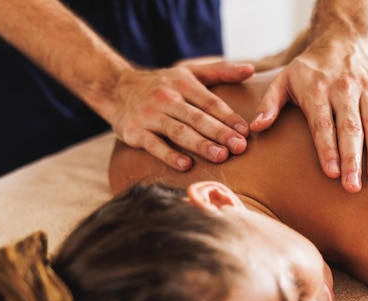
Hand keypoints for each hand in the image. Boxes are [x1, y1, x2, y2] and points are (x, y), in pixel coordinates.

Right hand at [110, 61, 254, 170]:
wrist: (116, 89)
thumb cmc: (163, 85)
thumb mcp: (189, 72)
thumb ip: (220, 72)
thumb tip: (251, 70)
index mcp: (182, 84)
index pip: (210, 102)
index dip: (228, 117)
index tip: (245, 132)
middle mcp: (166, 98)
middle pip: (197, 117)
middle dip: (220, 133)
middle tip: (239, 147)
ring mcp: (149, 115)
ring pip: (178, 132)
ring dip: (200, 145)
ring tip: (221, 156)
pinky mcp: (134, 132)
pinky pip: (154, 145)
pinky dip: (169, 155)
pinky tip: (186, 165)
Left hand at [251, 41, 367, 192]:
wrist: (340, 38)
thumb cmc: (308, 69)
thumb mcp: (283, 80)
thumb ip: (269, 104)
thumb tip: (255, 128)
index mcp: (317, 90)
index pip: (322, 124)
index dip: (327, 149)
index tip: (331, 173)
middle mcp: (344, 88)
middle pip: (349, 127)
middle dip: (352, 158)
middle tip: (352, 186)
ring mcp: (367, 87)